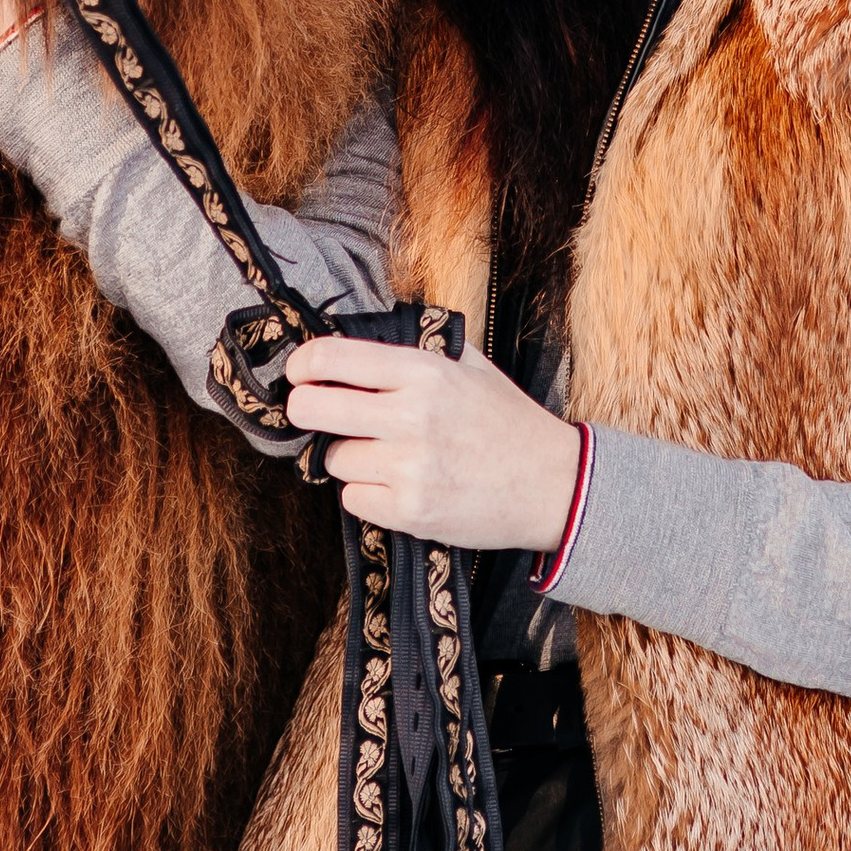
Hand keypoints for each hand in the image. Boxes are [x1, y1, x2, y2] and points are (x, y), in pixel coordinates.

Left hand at [283, 335, 583, 554]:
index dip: (302, 365)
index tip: (299, 373)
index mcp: (424, 371)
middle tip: (315, 413)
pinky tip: (399, 485)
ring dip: (349, 457)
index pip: (332, 357)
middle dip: (305, 410)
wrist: (551, 483)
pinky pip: (352, 498)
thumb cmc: (506, 421)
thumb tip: (356, 339)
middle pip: (312, 408)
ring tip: (386, 455)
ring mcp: (410, 466)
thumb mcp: (469, 365)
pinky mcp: (410, 510)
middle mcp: (412, 416)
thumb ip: (415, 349)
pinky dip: (367, 494)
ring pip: (332, 459)